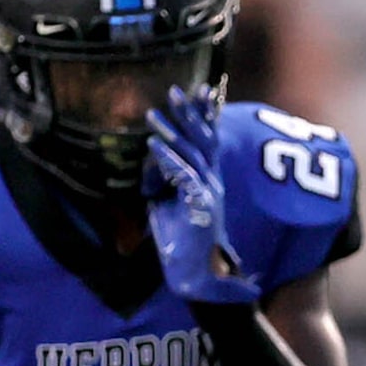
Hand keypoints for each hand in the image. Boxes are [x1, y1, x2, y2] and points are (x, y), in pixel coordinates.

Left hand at [144, 86, 259, 306]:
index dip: (206, 115)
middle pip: (203, 141)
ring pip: (192, 155)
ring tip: (154, 115)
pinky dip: (168, 161)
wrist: (194, 274)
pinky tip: (154, 146)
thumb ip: (164, 177)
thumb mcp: (168, 200)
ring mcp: (209, 194)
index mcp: (209, 179)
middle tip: (176, 91)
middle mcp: (213, 182)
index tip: (202, 91)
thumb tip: (152, 157)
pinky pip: (183, 177)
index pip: (209, 140)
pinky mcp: (200, 207)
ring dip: (172, 133)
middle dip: (190, 114)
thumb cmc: (181, 238)